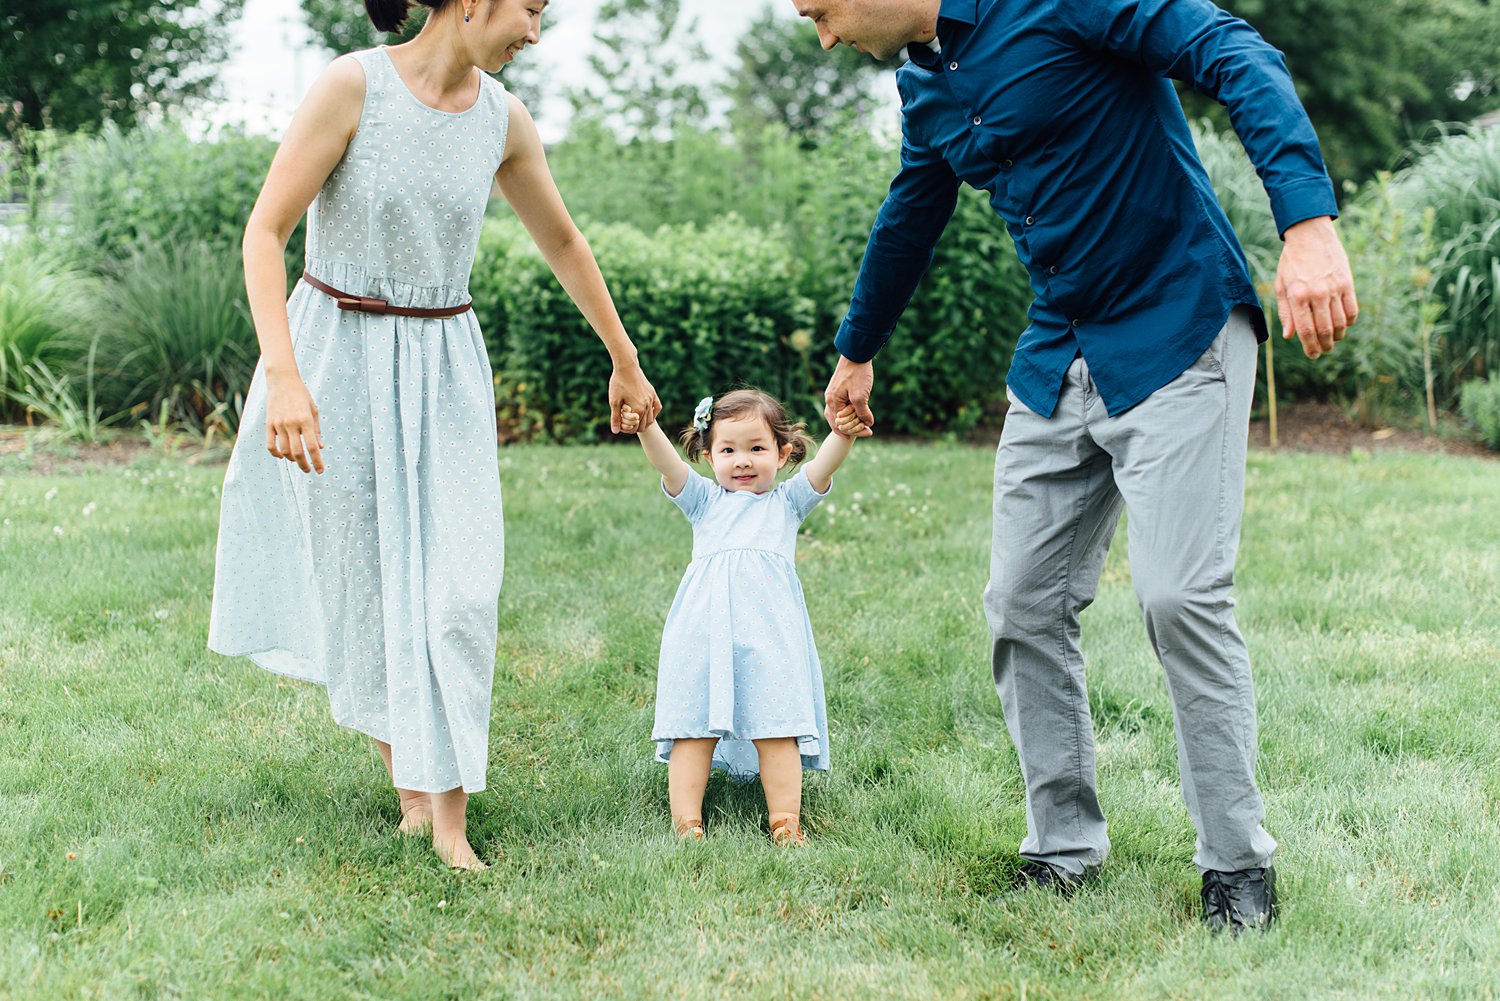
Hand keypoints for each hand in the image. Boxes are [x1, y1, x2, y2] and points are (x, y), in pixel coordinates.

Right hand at [264, 368, 324, 473]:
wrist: (282, 381)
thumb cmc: (301, 395)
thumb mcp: (313, 411)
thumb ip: (316, 430)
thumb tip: (320, 448)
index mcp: (306, 420)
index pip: (312, 447)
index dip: (317, 461)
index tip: (320, 471)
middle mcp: (291, 423)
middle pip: (298, 452)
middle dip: (304, 465)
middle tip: (308, 470)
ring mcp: (278, 424)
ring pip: (284, 450)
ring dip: (291, 459)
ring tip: (298, 460)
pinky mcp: (269, 423)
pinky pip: (270, 444)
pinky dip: (276, 453)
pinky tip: (282, 456)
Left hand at [609, 361, 660, 433]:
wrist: (626, 366)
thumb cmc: (618, 383)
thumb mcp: (614, 401)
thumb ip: (615, 418)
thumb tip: (615, 432)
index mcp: (638, 409)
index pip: (635, 428)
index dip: (626, 429)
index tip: (620, 424)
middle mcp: (647, 406)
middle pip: (644, 426)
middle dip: (634, 426)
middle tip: (625, 421)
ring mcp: (651, 399)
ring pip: (651, 419)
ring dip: (643, 421)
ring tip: (632, 417)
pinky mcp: (653, 393)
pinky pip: (657, 408)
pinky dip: (653, 413)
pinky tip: (645, 412)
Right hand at [824, 355, 874, 437]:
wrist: (856, 353)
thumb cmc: (857, 374)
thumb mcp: (861, 396)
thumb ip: (862, 412)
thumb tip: (867, 424)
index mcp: (833, 402)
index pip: (841, 424)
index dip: (855, 431)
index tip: (869, 432)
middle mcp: (830, 400)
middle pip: (837, 422)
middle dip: (852, 428)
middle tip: (866, 431)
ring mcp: (833, 394)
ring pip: (839, 415)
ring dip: (850, 422)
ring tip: (861, 427)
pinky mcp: (838, 390)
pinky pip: (841, 407)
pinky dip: (849, 413)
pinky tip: (857, 415)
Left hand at [1276, 216, 1358, 359]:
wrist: (1310, 234)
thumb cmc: (1291, 261)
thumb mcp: (1281, 285)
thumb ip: (1285, 312)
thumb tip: (1289, 336)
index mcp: (1297, 296)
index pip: (1306, 331)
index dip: (1310, 348)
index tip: (1312, 355)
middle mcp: (1317, 294)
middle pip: (1325, 330)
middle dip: (1324, 346)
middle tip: (1323, 351)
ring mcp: (1334, 288)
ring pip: (1340, 323)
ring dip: (1337, 336)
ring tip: (1332, 340)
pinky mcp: (1347, 282)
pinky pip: (1352, 310)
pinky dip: (1348, 322)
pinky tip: (1342, 325)